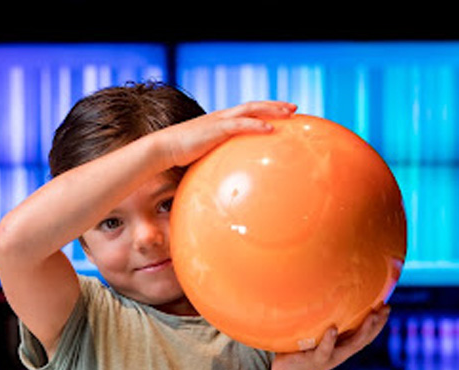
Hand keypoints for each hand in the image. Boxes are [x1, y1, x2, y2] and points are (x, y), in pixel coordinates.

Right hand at [159, 101, 297, 169]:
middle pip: (254, 105)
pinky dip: (256, 125)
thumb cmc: (181, 154)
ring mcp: (219, 121)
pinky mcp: (216, 129)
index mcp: (221, 121)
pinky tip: (270, 129)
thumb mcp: (204, 154)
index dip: (265, 110)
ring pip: (251, 109)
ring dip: (271, 110)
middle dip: (275, 105)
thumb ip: (218, 158)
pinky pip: (241, 124)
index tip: (282, 113)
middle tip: (294, 108)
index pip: (247, 111)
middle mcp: (222, 116)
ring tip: (289, 113)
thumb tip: (229, 175)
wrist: (164, 149)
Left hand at [269, 305, 390, 369]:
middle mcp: (340, 352)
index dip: (378, 322)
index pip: (365, 334)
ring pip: (350, 345)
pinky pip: (323, 350)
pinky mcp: (314, 360)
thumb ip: (322, 323)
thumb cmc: (301, 352)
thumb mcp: (316, 338)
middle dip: (377, 324)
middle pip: (364, 338)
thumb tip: (323, 294)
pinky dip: (329, 340)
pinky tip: (333, 329)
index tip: (388, 306)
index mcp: (342, 346)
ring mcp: (329, 356)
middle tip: (387, 308)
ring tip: (372, 316)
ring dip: (363, 330)